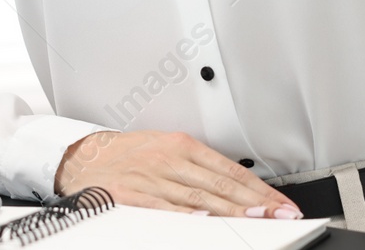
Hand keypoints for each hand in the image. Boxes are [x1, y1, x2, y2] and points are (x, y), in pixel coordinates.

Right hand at [54, 130, 302, 218]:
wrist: (84, 157)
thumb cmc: (127, 156)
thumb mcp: (165, 149)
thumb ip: (198, 166)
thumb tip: (235, 187)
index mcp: (182, 145)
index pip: (230, 169)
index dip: (258, 187)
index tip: (280, 201)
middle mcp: (171, 159)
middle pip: (221, 183)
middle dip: (255, 200)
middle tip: (280, 212)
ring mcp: (154, 177)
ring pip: (200, 196)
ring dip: (232, 209)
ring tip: (257, 217)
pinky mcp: (135, 195)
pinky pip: (166, 206)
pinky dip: (187, 213)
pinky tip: (206, 219)